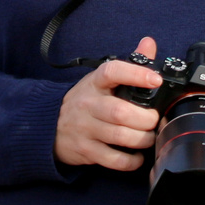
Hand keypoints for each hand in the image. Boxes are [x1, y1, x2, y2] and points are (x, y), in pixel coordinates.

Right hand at [55, 36, 162, 170]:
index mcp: (94, 83)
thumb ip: (129, 64)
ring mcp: (85, 128)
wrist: (48, 124)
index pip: (112, 72)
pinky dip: (131, 161)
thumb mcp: (101, 81)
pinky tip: (136, 155)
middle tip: (155, 120)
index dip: (136, 74)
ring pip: (120, 136)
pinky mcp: (86, 150)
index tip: (156, 80)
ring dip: (142, 139)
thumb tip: (149, 43)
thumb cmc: (84, 101)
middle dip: (146, 119)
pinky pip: (114, 159)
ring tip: (149, 137)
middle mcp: (88, 104)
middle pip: (121, 112)